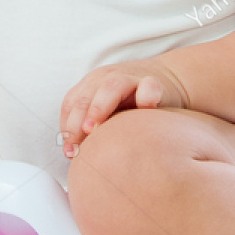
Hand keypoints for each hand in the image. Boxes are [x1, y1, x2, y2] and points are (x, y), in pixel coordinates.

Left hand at [59, 59, 188, 157]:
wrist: (167, 78)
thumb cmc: (132, 104)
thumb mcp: (108, 113)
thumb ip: (91, 129)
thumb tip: (72, 156)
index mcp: (91, 86)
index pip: (71, 104)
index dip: (67, 128)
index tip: (69, 152)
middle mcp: (105, 79)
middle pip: (84, 97)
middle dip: (76, 122)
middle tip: (76, 145)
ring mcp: (129, 78)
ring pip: (110, 87)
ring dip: (99, 107)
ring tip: (94, 129)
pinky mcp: (154, 83)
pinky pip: (149, 88)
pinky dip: (146, 97)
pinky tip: (145, 110)